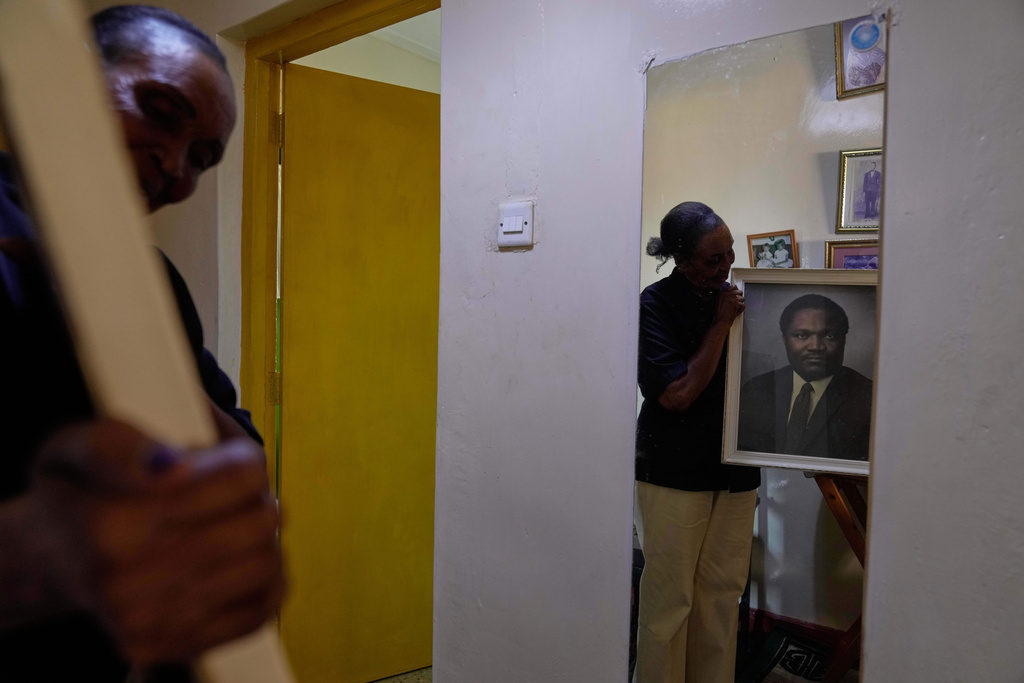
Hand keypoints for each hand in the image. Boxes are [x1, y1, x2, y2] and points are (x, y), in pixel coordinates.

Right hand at [27, 419, 283, 664]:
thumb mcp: (80, 444)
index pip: (239, 478)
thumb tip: (171, 466)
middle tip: (236, 491)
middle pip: (260, 521)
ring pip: (267, 564)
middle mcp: (126, 582)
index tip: (229, 457)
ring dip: (264, 537)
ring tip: (235, 524)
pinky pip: (261, 608)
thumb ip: (120, 445)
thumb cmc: (79, 493)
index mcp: (110, 523)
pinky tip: (240, 559)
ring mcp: (150, 622)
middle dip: (257, 496)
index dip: (243, 458)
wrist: (54, 559)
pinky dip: (266, 578)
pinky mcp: (173, 647)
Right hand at [713, 284, 744, 324]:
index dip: (736, 292)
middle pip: (739, 292)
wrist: (720, 321)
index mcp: (722, 293)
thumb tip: (733, 290)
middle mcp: (727, 294)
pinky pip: (743, 306)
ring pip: (743, 299)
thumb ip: (725, 295)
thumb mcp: (719, 302)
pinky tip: (736, 312)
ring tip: (735, 309)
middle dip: (739, 298)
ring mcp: (732, 298)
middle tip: (736, 303)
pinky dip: (741, 310)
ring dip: (740, 304)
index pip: (733, 286)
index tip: (736, 296)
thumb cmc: (719, 314)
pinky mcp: (736, 304)